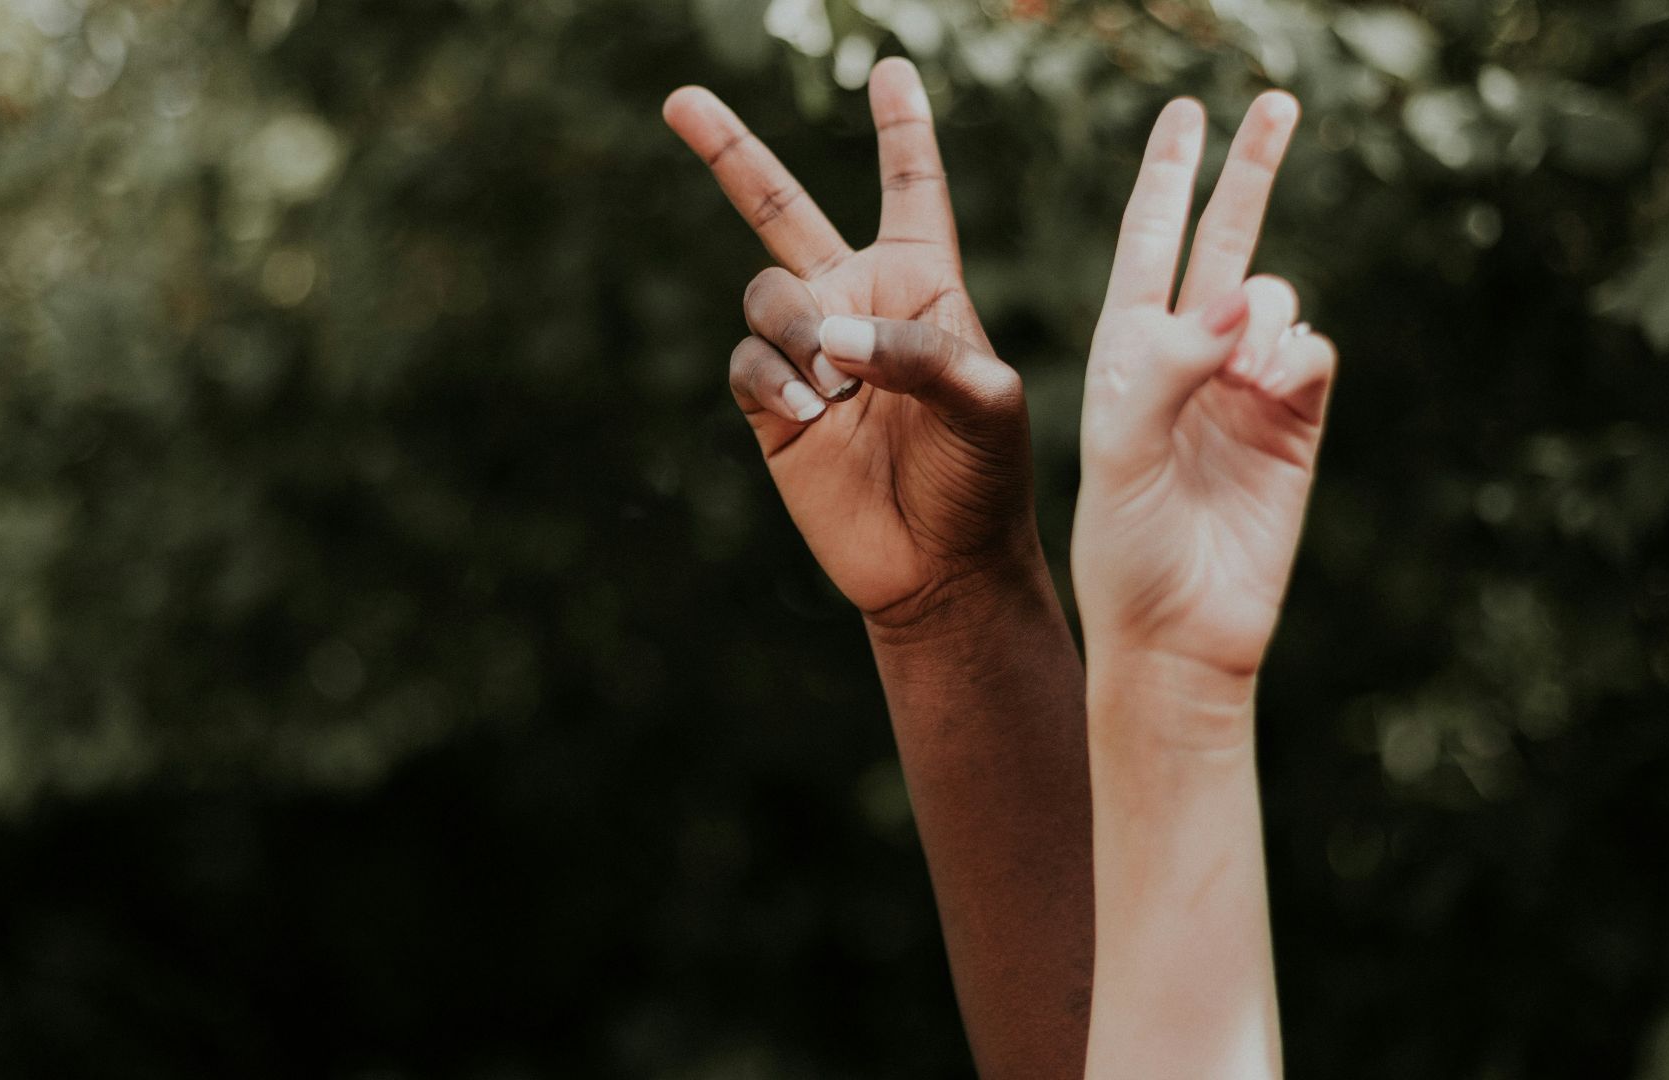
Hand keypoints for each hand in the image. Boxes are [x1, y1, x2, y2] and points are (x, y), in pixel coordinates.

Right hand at [664, 60, 1035, 629]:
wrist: (940, 566)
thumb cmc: (984, 478)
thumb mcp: (987, 403)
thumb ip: (918, 351)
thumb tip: (827, 338)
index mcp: (922, 283)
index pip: (910, 187)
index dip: (901, 128)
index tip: (890, 69)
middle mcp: (855, 304)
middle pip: (780, 208)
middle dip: (730, 152)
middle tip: (680, 99)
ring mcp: (807, 355)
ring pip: (763, 295)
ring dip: (796, 331)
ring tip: (837, 389)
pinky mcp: (772, 407)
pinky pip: (746, 362)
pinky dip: (776, 381)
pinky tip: (815, 415)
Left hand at [1072, 92, 1337, 714]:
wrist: (1182, 633)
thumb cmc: (1125, 548)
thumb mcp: (1120, 451)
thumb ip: (1170, 366)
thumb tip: (1246, 300)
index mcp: (1127, 353)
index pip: (1148, 243)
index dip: (1168, 177)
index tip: (1185, 112)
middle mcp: (1188, 358)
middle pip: (1225, 242)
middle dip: (1249, 174)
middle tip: (1277, 102)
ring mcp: (1245, 388)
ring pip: (1276, 299)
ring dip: (1264, 314)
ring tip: (1241, 376)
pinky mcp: (1297, 423)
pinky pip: (1312, 352)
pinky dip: (1298, 356)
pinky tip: (1274, 389)